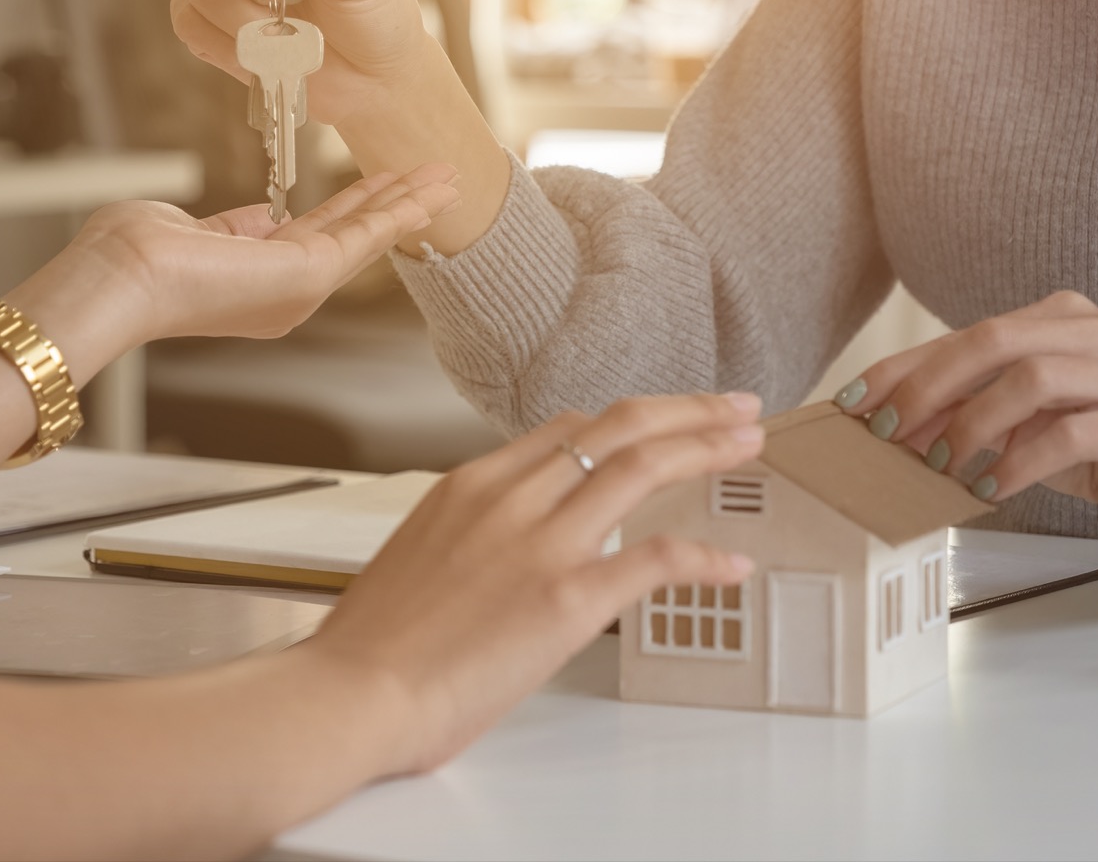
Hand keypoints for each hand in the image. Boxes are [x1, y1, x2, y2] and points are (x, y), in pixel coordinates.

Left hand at [11, 165, 460, 363]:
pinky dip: (402, 211)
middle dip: (397, 205)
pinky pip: (367, 235)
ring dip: (411, 204)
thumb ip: (236, 227)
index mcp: (258, 280)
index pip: (318, 235)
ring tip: (449, 179)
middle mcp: (286, 292)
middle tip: (437, 181)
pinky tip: (429, 193)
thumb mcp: (195, 231)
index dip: (355, 205)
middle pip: (354, 237)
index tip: (383, 183)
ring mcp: (300, 288)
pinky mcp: (310, 275)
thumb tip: (265, 216)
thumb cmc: (134, 257)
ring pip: (369, 235)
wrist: (121, 278)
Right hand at [307, 393, 764, 773]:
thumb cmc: (372, 644)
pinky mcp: (566, 600)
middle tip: (734, 408)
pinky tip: (733, 563)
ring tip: (746, 444)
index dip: (626, 421)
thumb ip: (470, 537)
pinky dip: (704, 556)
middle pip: (616, 428)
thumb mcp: (418, 556)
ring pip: (641, 467)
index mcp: (469, 486)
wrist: (351, 690)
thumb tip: (502, 551)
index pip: (563, 429)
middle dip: (685, 410)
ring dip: (705, 448)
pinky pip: (656, 559)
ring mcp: (541, 545)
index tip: (659, 422)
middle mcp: (510, 500)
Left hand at [834, 290, 1097, 544]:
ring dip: (973, 426)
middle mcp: (1097, 332)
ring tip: (944, 467)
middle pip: (995, 341)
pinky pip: (1072, 433)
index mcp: (1058, 317)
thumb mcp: (1013, 423)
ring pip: (1033, 378)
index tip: (853, 402)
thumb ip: (956, 410)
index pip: (963, 334)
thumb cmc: (1091, 444)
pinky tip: (992, 487)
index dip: (901, 368)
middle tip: (891, 434)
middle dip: (929, 388)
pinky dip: (1019, 461)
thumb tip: (882, 421)